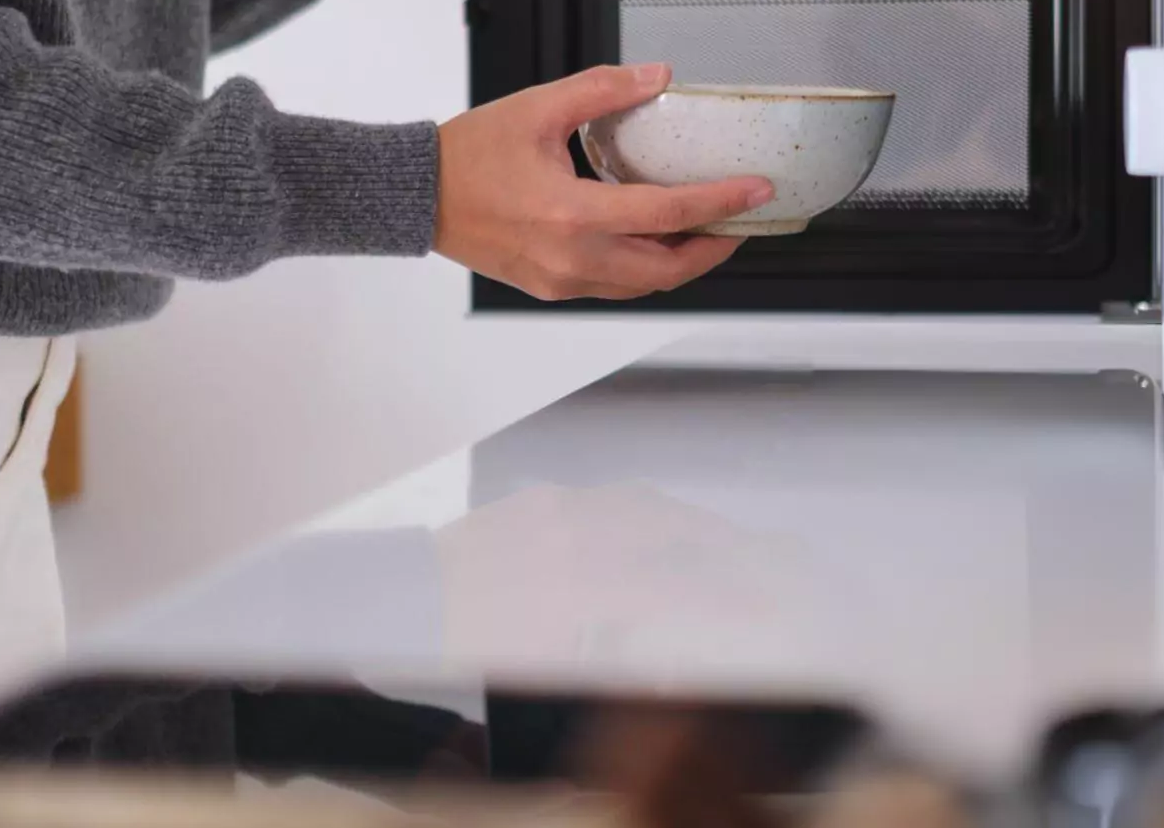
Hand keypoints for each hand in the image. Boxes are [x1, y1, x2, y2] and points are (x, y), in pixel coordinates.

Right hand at [434, 64, 773, 300]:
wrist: (418, 196)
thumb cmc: (469, 154)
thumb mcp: (539, 108)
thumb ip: (603, 90)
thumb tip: (658, 76)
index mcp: (572, 214)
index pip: (669, 214)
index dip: (722, 203)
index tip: (757, 190)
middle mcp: (572, 257)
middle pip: (667, 269)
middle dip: (714, 247)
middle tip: (741, 220)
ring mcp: (561, 279)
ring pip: (643, 285)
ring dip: (681, 263)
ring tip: (706, 231)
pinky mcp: (550, 286)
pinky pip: (614, 286)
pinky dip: (645, 268)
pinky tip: (654, 241)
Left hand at [435, 484, 821, 667]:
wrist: (401, 606)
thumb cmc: (463, 645)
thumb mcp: (547, 666)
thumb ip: (614, 655)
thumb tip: (663, 666)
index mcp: (576, 583)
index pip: (675, 590)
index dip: (727, 600)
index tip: (761, 608)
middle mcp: (570, 535)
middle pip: (669, 528)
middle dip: (718, 545)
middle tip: (751, 560)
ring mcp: (552, 510)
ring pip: (638, 503)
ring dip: (681, 523)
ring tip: (709, 542)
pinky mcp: (534, 501)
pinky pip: (601, 497)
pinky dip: (635, 512)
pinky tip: (644, 529)